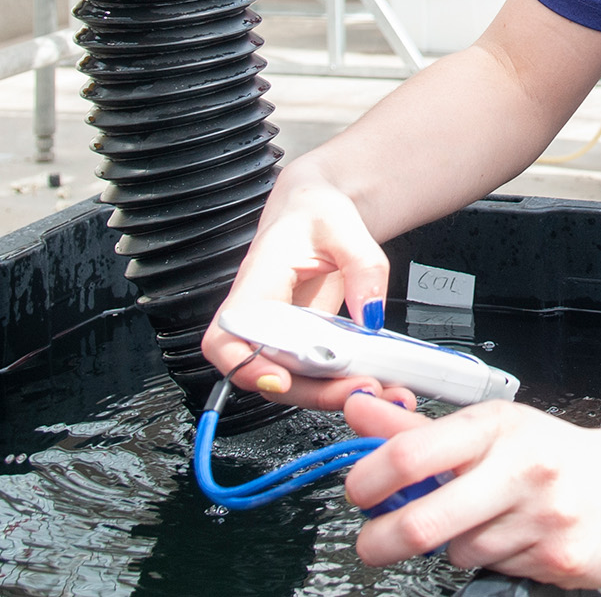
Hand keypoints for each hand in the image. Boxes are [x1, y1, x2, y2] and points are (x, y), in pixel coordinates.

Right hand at [200, 166, 392, 410]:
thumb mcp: (346, 226)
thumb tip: (371, 315)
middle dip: (304, 389)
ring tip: (364, 390)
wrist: (315, 207)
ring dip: (321, 392)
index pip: (229, 330)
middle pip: (261, 368)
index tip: (279, 379)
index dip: (244, 363)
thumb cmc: (315, 211)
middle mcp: (258, 309)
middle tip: (351, 391)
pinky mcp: (295, 339)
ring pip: (283, 377)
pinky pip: (304, 371)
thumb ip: (363, 267)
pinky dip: (330, 382)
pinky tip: (361, 381)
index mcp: (259, 276)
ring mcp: (275, 329)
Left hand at [343, 391, 600, 584]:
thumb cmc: (553, 452)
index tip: (361, 490)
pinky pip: (496, 571)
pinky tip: (518, 537)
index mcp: (498, 428)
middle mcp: (522, 468)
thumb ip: (417, 429)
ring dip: (454, 545)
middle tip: (374, 541)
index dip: (368, 478)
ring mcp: (543, 518)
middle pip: (421, 524)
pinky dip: (495, 560)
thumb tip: (358, 410)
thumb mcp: (489, 429)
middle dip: (381, 541)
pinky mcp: (560, 560)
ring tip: (483, 523)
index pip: (411, 454)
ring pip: (457, 553)